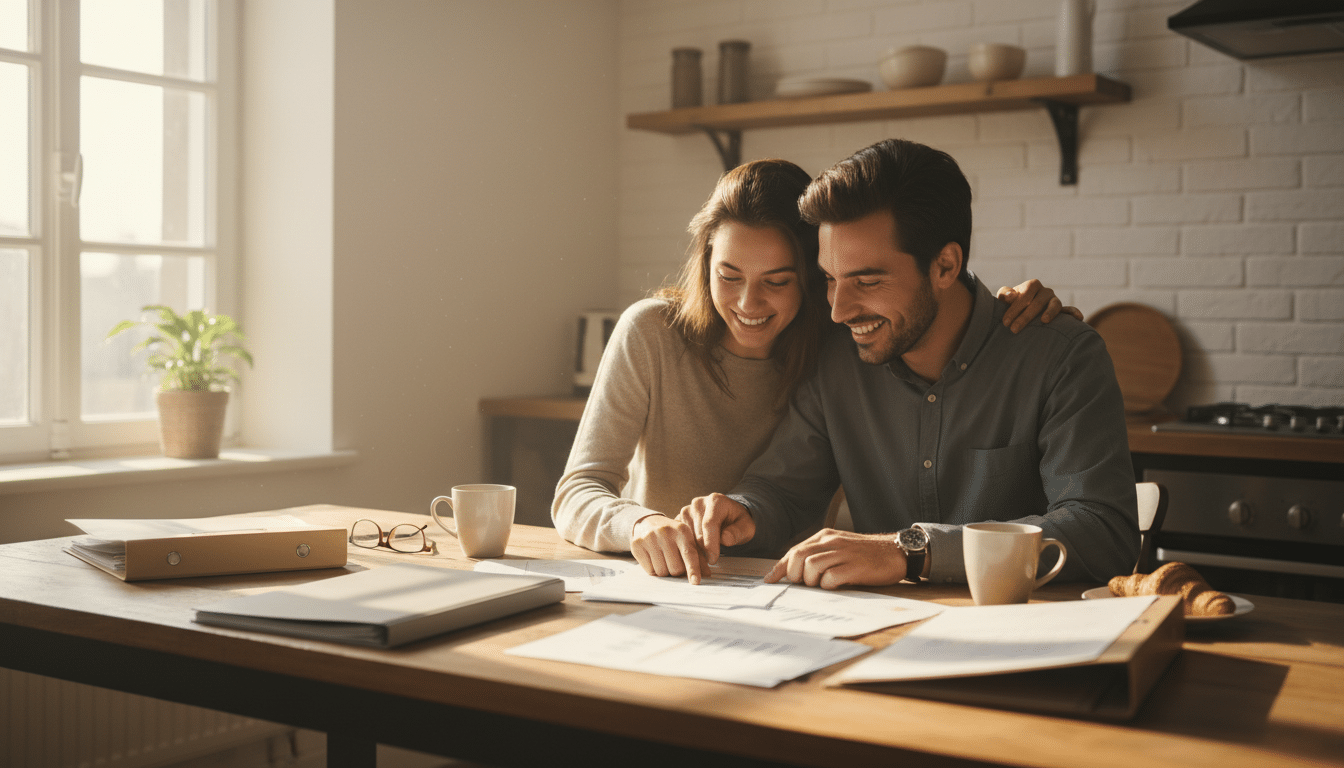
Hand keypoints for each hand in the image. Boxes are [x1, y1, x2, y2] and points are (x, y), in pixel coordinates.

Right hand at [631, 514, 708, 583]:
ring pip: (662, 572)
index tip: (696, 581)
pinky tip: (654, 558)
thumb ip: (697, 555)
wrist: (647, 522)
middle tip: (674, 562)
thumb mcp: (686, 539)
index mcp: (681, 530)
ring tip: (663, 559)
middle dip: (677, 571)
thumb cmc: (671, 534)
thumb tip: (706, 574)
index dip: (693, 569)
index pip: (689, 553)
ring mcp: (650, 538)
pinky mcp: (637, 545)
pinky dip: (654, 569)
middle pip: (675, 568)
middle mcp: (665, 532)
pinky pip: (649, 570)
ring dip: (665, 571)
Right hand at [677, 493, 755, 564]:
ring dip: (695, 552)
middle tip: (710, 565)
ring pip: (686, 537)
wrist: (729, 516)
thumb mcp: (746, 527)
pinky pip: (680, 538)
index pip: (709, 523)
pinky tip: (696, 557)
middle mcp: (698, 503)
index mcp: (715, 500)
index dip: (711, 544)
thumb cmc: (737, 521)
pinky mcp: (679, 519)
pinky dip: (688, 550)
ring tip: (704, 562)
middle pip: (697, 532)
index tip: (713, 559)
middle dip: (703, 551)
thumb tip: (725, 539)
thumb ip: (737, 532)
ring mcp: (687, 511)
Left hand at [764, 529, 906, 588]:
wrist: (896, 552)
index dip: (780, 568)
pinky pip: (830, 578)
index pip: (794, 551)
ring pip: (811, 567)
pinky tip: (837, 585)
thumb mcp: (839, 549)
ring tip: (824, 584)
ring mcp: (843, 553)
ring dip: (812, 581)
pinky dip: (829, 585)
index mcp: (825, 537)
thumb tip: (795, 572)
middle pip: (797, 557)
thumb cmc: (865, 555)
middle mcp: (831, 542)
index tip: (770, 580)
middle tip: (805, 584)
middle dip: (794, 575)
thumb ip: (819, 555)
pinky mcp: (854, 566)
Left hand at [996, 279, 1082, 332]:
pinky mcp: (1061, 311)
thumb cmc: (1011, 303)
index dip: (1015, 307)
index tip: (1005, 322)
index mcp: (1032, 285)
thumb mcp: (1005, 298)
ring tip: (1044, 321)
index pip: (1025, 293)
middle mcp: (1045, 291)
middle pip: (1038, 301)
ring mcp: (1054, 300)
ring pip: (1055, 304)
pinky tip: (1079, 318)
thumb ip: (1005, 295)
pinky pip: (1070, 310)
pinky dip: (1074, 313)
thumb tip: (1010, 295)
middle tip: (1014, 329)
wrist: (1020, 310)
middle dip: (1025, 316)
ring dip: (1050, 312)